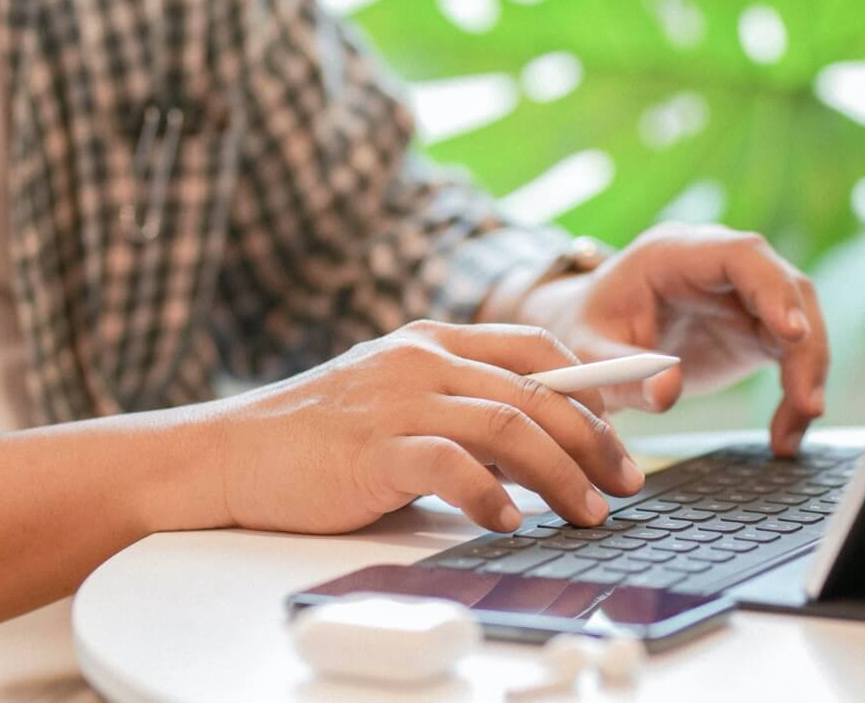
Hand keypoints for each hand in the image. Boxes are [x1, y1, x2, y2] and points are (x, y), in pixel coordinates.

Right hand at [210, 320, 645, 533]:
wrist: (232, 452)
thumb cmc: (316, 434)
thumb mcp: (394, 399)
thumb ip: (457, 406)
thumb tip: (537, 445)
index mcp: (430, 342)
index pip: (534, 347)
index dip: (595, 381)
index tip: (633, 417)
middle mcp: (420, 360)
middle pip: (535, 389)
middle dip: (593, 438)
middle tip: (625, 481)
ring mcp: (397, 400)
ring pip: (508, 425)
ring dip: (560, 473)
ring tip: (588, 512)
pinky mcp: (374, 448)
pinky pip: (451, 465)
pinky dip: (490, 494)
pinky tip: (511, 521)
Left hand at [511, 223, 828, 456]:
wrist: (583, 335)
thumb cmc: (582, 331)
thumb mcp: (587, 354)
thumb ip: (623, 372)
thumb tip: (667, 392)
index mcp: (672, 253)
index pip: (740, 254)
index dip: (773, 289)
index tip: (792, 334)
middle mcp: (714, 265)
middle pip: (784, 286)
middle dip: (804, 343)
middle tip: (805, 400)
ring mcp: (739, 294)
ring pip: (799, 320)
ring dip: (807, 373)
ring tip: (794, 427)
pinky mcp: (751, 327)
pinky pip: (791, 353)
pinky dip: (796, 391)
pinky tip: (786, 434)